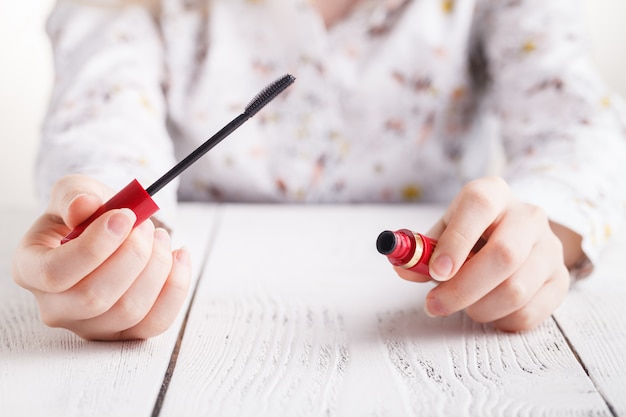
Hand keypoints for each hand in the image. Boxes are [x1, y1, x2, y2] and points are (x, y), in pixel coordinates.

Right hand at [12, 174, 190, 340]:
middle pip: (95, 297)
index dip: (96, 246)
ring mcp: (89, 325)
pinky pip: (156, 321)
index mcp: (31, 270)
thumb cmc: (87, 214)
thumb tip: (85, 205)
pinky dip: (176, 286)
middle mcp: (55, 306)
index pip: (55, 273)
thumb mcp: (75, 192)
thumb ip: (74, 196)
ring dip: (157, 266)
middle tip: (146, 226)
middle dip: (133, 255)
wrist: (110, 231)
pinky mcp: (124, 332)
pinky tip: (179, 256)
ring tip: (161, 236)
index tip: (125, 216)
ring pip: (130, 310)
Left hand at [394, 176, 580, 331]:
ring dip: (479, 308)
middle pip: (504, 255)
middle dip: (463, 288)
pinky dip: (500, 320)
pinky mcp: (560, 280)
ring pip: (516, 290)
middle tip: (434, 304)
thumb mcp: (443, 231)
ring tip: (462, 305)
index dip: (455, 242)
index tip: (436, 273)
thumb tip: (404, 268)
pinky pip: (529, 313)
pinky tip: (488, 310)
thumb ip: (422, 250)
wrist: (516, 236)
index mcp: (493, 194)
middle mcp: (528, 216)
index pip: (478, 206)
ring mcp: (550, 248)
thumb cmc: (471, 234)